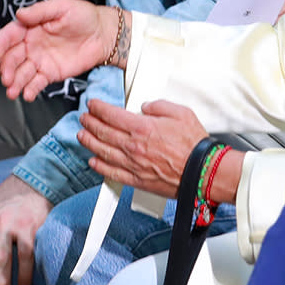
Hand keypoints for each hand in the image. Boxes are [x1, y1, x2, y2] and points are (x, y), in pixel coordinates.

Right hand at [0, 0, 125, 101]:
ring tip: (12, 91)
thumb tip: (20, 14)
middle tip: (6, 78)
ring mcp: (39, 60)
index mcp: (29, 27)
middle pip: (12, 58)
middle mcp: (30, 45)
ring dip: (15, 83)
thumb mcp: (62, 6)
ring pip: (21, 73)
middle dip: (7, 69)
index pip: (9, 36)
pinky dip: (30, 90)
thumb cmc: (83, 16)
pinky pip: (37, 83)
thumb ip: (40, 11)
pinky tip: (27, 95)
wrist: (103, 34)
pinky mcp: (50, 73)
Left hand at [77, 98, 207, 197]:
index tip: (93, 104)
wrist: (203, 172)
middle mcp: (133, 146)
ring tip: (82, 135)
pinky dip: (99, 166)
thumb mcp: (181, 113)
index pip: (112, 115)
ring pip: (102, 151)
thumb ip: (159, 106)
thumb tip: (146, 106)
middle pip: (103, 132)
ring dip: (89, 142)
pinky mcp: (137, 180)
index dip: (98, 108)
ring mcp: (133, 164)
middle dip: (90, 122)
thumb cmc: (195, 146)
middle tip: (84, 117)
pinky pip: (112, 173)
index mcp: (143, 128)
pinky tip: (93, 161)